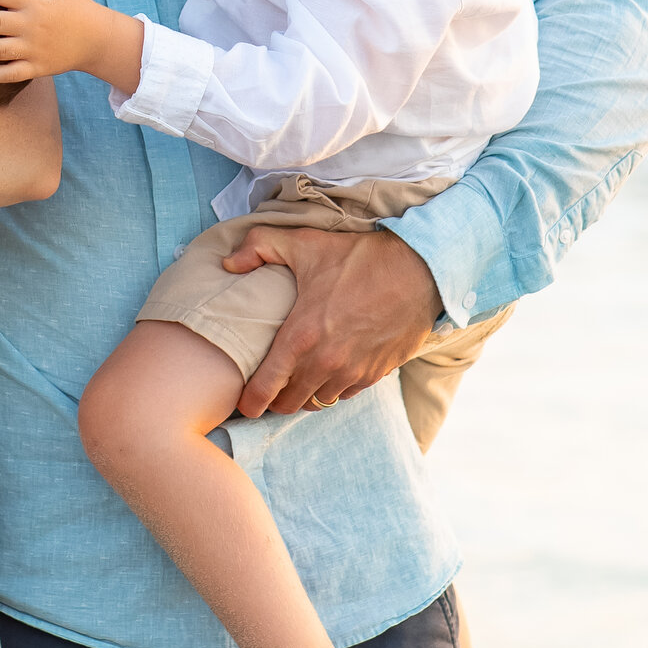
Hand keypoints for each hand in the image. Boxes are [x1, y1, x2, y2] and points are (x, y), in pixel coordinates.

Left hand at [226, 225, 441, 417]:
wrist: (418, 271)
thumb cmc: (359, 257)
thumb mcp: (304, 243)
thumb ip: (259, 247)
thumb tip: (228, 263)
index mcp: (302, 336)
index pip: (265, 387)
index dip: (249, 401)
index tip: (242, 402)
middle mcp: (326, 362)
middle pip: (289, 403)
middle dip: (274, 401)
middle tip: (267, 391)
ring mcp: (352, 372)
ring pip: (317, 402)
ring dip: (304, 396)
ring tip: (295, 383)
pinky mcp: (375, 374)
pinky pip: (344, 395)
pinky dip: (331, 390)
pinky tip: (326, 374)